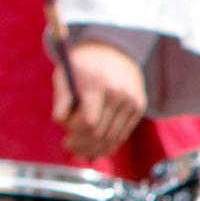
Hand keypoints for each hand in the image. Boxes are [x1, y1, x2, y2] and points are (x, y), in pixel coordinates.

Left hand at [54, 39, 146, 158]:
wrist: (113, 49)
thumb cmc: (82, 64)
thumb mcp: (64, 74)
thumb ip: (61, 99)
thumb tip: (60, 122)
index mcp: (98, 84)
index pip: (89, 122)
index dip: (74, 132)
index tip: (64, 134)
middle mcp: (119, 94)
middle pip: (100, 133)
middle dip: (82, 144)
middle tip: (68, 146)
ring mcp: (132, 101)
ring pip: (113, 137)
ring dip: (94, 148)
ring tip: (78, 151)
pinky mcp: (139, 107)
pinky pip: (123, 133)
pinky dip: (109, 144)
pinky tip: (95, 148)